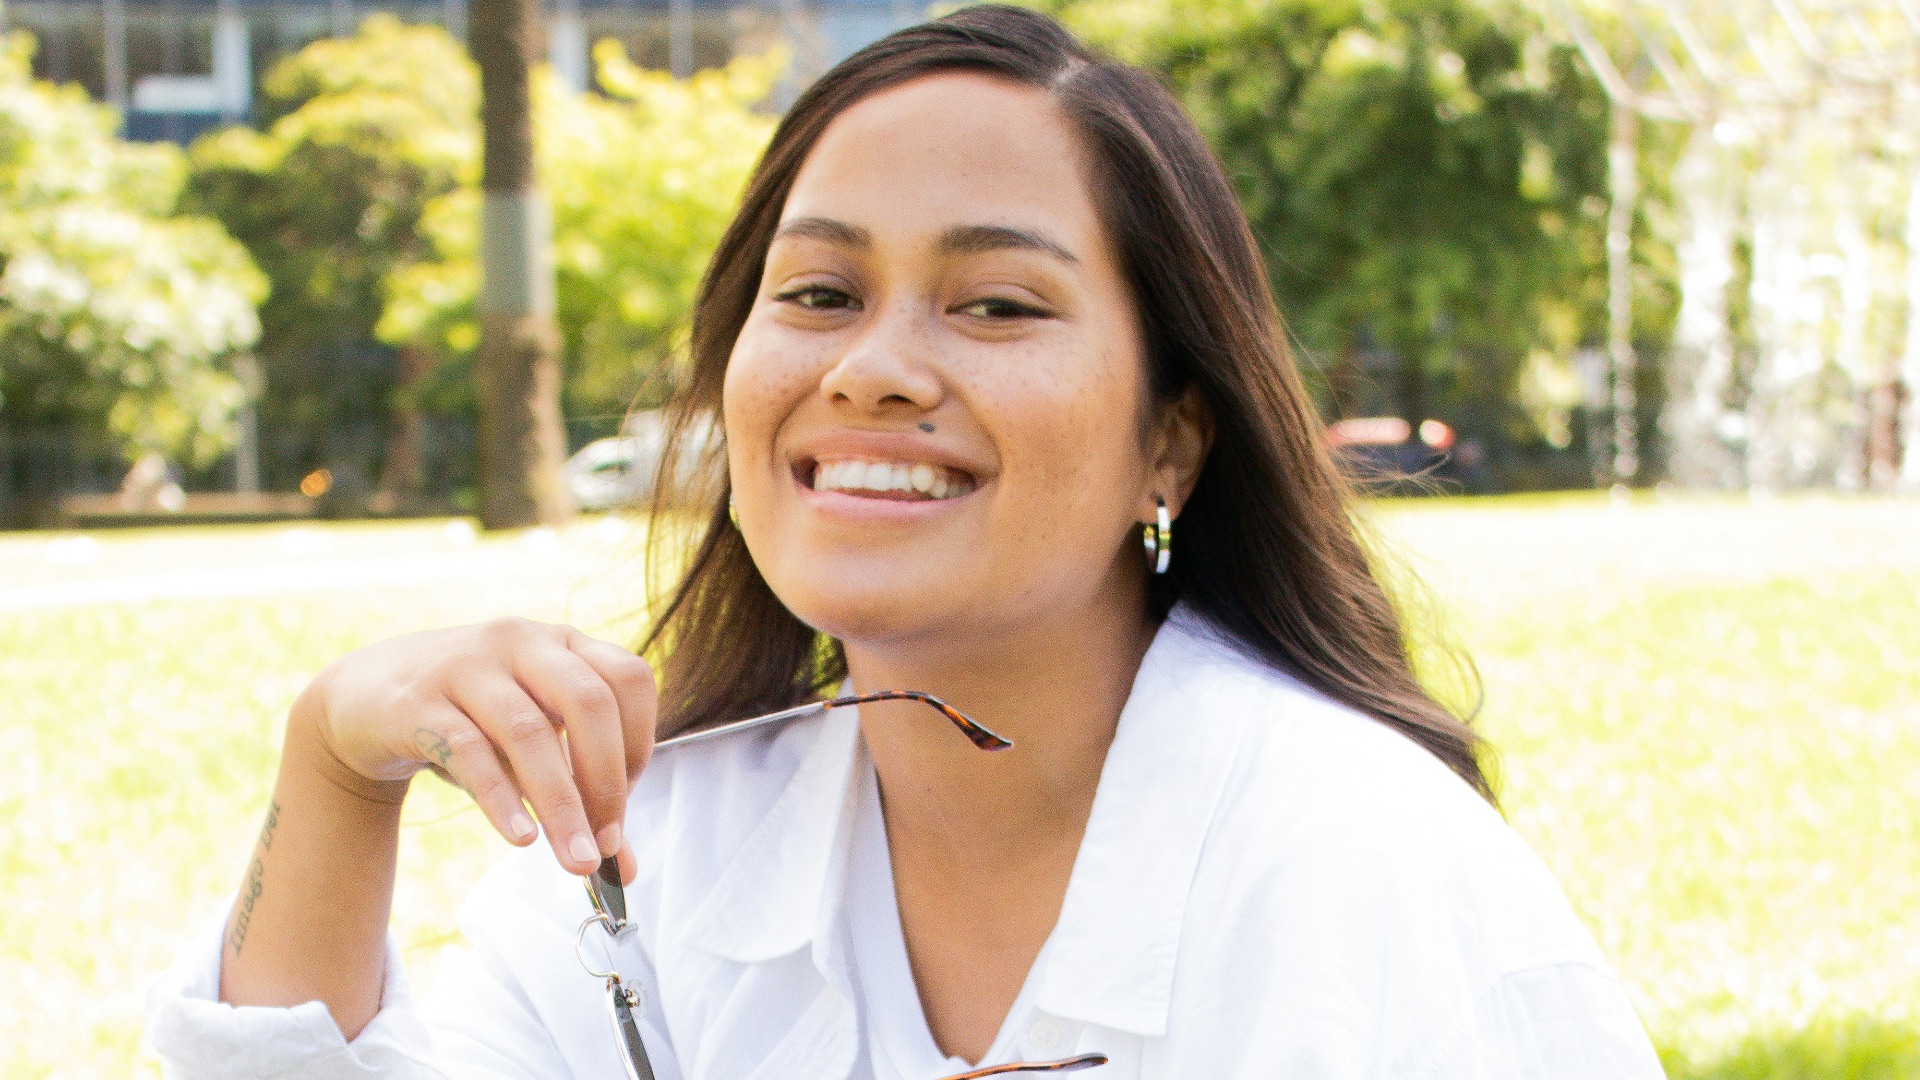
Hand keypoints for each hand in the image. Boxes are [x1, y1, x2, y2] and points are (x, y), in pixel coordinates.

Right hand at [295, 617, 655, 877]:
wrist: (363, 700)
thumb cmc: (468, 720)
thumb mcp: (528, 746)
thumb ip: (578, 796)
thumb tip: (625, 867)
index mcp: (562, 643)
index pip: (628, 679)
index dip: (639, 743)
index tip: (623, 804)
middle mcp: (520, 642)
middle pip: (588, 702)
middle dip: (606, 782)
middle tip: (606, 845)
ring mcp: (467, 665)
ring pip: (529, 733)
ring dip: (561, 804)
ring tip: (576, 860)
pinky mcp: (417, 701)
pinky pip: (469, 750)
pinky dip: (502, 799)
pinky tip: (522, 837)